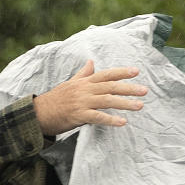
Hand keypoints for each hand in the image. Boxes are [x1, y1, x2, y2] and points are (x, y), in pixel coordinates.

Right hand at [33, 60, 147, 135]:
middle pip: (110, 86)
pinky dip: (110, 119)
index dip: (121, 72)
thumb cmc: (56, 99)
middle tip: (145, 90)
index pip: (106, 74)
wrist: (39, 113)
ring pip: (107, 100)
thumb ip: (83, 74)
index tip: (136, 71)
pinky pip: (98, 117)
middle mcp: (85, 90)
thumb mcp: (70, 83)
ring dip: (124, 103)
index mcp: (84, 82)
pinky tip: (122, 122)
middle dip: (129, 88)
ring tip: (139, 106)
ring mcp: (82, 102)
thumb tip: (91, 62)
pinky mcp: (79, 116)